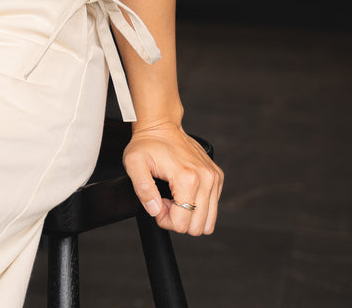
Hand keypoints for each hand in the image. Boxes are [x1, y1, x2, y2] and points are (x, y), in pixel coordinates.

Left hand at [123, 120, 222, 235]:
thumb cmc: (148, 143)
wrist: (161, 125)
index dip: (164, 219)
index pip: (181, 223)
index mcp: (187, 177)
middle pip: (197, 227)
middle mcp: (206, 179)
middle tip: (164, 200)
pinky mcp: (217, 177)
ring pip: (208, 222)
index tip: (156, 202)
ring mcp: (214, 178)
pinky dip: (197, 206)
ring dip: (189, 215)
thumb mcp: (134, 163)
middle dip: (177, 219)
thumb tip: (155, 209)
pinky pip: (212, 208)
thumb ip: (142, 189)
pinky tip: (183, 191)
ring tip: (174, 197)